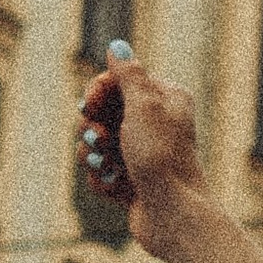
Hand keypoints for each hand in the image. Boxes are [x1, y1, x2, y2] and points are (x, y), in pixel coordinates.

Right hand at [77, 45, 210, 254]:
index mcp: (166, 99)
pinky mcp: (133, 182)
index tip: (89, 105)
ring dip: (94, 154)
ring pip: (98, 145)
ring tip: (106, 165)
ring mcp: (144, 154)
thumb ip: (128, 74)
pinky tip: (114, 187)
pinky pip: (102, 172)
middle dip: (93, 127)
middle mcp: (157, 124)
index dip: (98, 92)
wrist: (173, 215)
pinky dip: (103, 179)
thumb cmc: (161, 157)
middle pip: (104, 113)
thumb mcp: (143, 106)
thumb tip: (117, 46)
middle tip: (99, 139)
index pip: (119, 82)